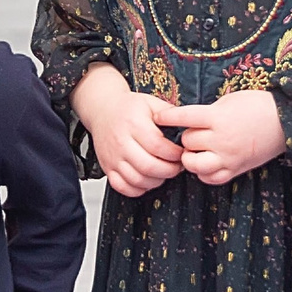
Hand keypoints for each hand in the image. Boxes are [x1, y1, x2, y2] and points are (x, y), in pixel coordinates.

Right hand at [71, 63, 183, 196]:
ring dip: (155, 181)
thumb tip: (189, 124)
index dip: (175, 154)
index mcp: (134, 125)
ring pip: (137, 180)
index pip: (158, 146)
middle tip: (177, 167)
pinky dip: (137, 189)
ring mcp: (113, 157)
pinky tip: (146, 180)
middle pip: (148, 166)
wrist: (102, 110)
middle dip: (169, 171)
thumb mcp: (150, 102)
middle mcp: (121, 142)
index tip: (182, 153)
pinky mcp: (107, 167)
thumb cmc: (127, 107)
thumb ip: (169, 113)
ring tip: (163, 172)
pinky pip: (122, 187)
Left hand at [157, 88, 288, 185]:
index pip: (184, 117)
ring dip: (190, 158)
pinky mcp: (236, 169)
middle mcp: (221, 139)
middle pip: (187, 141)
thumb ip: (208, 112)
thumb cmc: (258, 106)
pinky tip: (206, 164)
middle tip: (193, 132)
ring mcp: (228, 157)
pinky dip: (203, 173)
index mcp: (218, 117)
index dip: (168, 117)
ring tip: (195, 151)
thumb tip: (189, 120)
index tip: (158, 117)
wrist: (285, 121)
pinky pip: (211, 178)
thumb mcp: (229, 101)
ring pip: (194, 164)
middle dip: (187, 137)